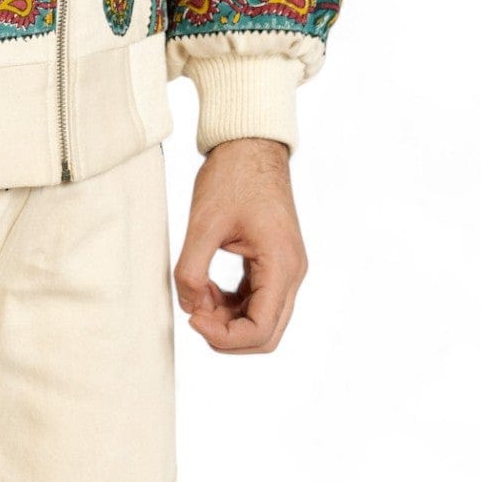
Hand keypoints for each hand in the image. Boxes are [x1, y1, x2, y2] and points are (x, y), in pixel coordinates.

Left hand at [172, 136, 307, 352]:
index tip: (194, 319)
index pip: (262, 329)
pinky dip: (232, 303)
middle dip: (227, 333)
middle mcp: (292, 272)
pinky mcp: (274, 261)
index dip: (225, 337)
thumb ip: (192, 269)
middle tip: (193, 313)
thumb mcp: (204, 222)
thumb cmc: (233, 175)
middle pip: (266, 333)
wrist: (251, 144)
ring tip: (196, 294)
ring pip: (261, 319)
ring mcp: (286, 267)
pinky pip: (257, 299)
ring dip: (228, 319)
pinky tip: (206, 287)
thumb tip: (188, 307)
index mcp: (281, 265)